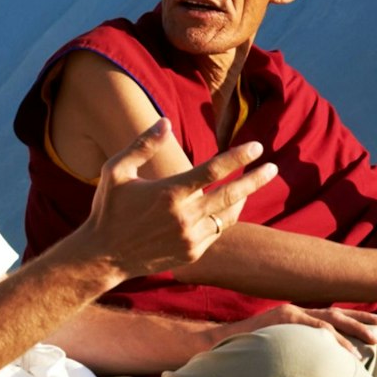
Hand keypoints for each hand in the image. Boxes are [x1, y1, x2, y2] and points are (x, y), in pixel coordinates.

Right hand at [80, 120, 276, 278]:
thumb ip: (142, 144)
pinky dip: (224, 218)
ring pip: (227, 216)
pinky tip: (228, 206)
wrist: (102, 256)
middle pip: (232, 195)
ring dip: (242, 199)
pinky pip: (217, 232)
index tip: (257, 147)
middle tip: (273, 167)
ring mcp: (190, 238)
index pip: (214, 171)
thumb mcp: (116, 171)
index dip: (238, 157)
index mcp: (169, 193)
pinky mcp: (192, 253)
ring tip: (251, 184)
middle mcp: (184, 217)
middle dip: (256, 179)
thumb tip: (165, 120)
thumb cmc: (108, 209)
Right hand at [212, 304, 376, 357]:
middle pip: (336, 314)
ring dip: (354, 331)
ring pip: (330, 320)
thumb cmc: (246, 349)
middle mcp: (296, 311)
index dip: (354, 318)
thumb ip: (295, 347)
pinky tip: (348, 350)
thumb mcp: (277, 346)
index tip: (376, 323)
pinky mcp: (283, 320)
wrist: (218, 344)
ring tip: (373, 341)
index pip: (331, 316)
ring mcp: (290, 314)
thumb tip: (314, 362)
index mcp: (296, 317)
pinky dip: (333, 339)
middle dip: (360, 321)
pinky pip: (314, 329)